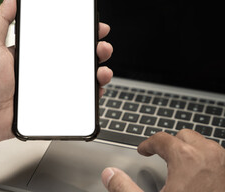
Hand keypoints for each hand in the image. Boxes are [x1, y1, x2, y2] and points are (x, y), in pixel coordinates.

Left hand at [0, 0, 112, 152]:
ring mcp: (50, 85)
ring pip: (81, 74)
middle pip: (76, 53)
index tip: (91, 22)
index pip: (60, 35)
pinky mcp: (54, 102)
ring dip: (97, 67)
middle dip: (94, 46)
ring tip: (101, 65)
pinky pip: (78, 96)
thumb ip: (0, 20)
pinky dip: (92, 92)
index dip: (78, 28)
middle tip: (101, 43)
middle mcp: (44, 66)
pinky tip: (96, 87)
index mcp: (32, 51)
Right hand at [102, 129, 224, 191]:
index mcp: (186, 158)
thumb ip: (125, 188)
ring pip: (204, 144)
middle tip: (161, 155)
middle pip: (184, 136)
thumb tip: (109, 174)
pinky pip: (218, 156)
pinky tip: (200, 175)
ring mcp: (224, 162)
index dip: (147, 144)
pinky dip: (206, 160)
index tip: (143, 150)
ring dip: (191, 149)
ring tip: (180, 164)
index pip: (161, 139)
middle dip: (171, 144)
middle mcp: (208, 155)